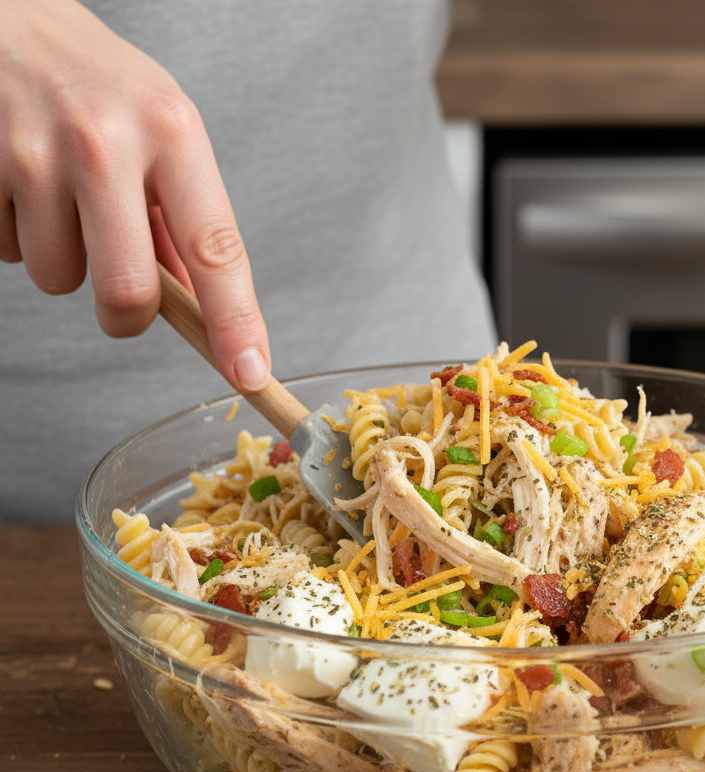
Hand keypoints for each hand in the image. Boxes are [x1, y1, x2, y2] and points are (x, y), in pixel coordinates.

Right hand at [0, 0, 269, 390]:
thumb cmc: (97, 85)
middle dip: (127, 316)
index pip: (215, 249)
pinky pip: (9, 252)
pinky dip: (20, 235)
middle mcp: (105, 140)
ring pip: (59, 279)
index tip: (250, 372)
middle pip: (128, 291)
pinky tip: (23, 184)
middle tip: (124, 296)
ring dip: (65, 261)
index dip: (235, 321)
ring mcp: (33, 151)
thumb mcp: (162, 132)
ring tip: (61, 200)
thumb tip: (204, 310)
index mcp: (173, 132)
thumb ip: (183, 220)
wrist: (3, 14)